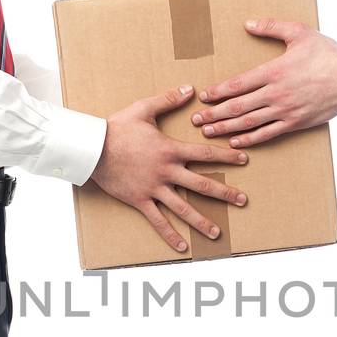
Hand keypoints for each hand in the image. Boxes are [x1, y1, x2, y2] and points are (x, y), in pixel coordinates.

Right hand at [91, 84, 249, 252]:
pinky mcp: (140, 200)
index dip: (226, 156)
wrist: (93, 148)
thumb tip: (189, 88)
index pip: (205, 153)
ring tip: (217, 233)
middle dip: (224, 193)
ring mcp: (154, 188)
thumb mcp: (143, 109)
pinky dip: (170, 235)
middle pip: (201, 184)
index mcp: (170, 150)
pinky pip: (158, 221)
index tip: (244, 160)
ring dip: (202, 221)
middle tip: (242, 201)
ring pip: (183, 208)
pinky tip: (183, 248)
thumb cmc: (117, 127)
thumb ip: (168, 99)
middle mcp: (167, 171)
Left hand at [191, 19, 336, 146]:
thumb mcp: (298, 32)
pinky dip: (250, 139)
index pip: (237, 84)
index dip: (218, 92)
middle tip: (196, 120)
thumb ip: (271, 26)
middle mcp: (275, 93)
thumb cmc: (327, 53)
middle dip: (214, 114)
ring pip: (248, 122)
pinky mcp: (295, 123)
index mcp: (273, 71)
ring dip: (225, 128)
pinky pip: (267, 133)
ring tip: (208, 132)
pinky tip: (235, 142)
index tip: (203, 97)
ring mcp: (284, 110)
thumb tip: (247, 24)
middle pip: (237, 106)